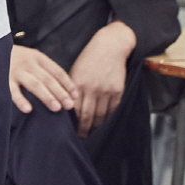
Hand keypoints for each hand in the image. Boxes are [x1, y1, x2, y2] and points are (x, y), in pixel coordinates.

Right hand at [9, 45, 78, 114]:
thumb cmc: (14, 58)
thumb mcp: (31, 58)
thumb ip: (43, 70)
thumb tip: (63, 89)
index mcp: (38, 57)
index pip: (57, 71)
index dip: (67, 84)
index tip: (75, 96)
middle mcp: (28, 63)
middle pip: (48, 79)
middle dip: (60, 92)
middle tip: (69, 105)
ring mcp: (16, 71)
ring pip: (35, 84)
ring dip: (46, 96)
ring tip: (56, 108)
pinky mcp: (3, 79)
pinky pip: (13, 91)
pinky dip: (21, 100)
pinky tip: (28, 110)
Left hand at [69, 21, 135, 137]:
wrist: (110, 46)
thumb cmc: (89, 58)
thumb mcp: (75, 70)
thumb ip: (71, 88)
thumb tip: (66, 106)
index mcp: (78, 83)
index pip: (73, 109)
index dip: (71, 122)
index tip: (68, 131)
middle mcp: (92, 88)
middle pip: (87, 115)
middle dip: (83, 129)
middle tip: (80, 138)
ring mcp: (106, 90)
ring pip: (100, 115)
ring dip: (95, 127)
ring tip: (91, 133)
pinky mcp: (118, 91)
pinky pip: (112, 110)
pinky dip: (107, 118)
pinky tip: (103, 123)